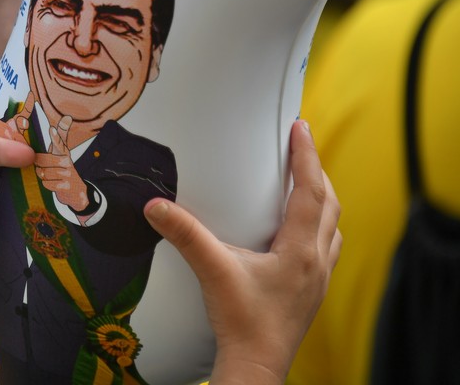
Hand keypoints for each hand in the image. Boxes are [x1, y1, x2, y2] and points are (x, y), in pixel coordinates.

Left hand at [33, 115, 89, 211]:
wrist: (77, 192)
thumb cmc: (62, 168)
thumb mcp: (60, 151)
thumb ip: (60, 135)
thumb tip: (67, 117)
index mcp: (63, 151)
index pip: (59, 142)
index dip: (55, 136)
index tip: (51, 129)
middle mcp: (67, 160)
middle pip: (42, 160)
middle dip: (38, 164)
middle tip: (43, 166)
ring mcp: (68, 174)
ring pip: (43, 173)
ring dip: (42, 175)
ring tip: (49, 175)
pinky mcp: (67, 186)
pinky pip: (47, 184)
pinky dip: (47, 184)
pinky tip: (53, 183)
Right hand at [144, 120, 340, 384]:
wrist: (257, 366)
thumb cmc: (242, 323)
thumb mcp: (212, 271)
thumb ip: (185, 234)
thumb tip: (155, 206)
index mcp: (300, 248)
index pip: (310, 190)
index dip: (306, 155)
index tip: (301, 127)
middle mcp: (316, 259)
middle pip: (329, 203)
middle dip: (316, 170)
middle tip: (301, 146)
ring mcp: (318, 277)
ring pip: (333, 226)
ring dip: (322, 199)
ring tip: (304, 181)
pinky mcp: (312, 291)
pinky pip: (326, 247)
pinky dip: (319, 226)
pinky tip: (300, 229)